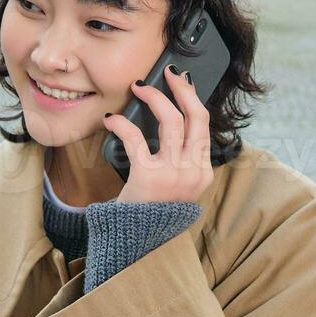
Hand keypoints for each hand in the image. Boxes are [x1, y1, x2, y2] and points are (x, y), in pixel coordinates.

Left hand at [102, 64, 214, 204]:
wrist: (137, 243)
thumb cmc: (151, 211)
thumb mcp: (176, 186)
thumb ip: (179, 159)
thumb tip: (168, 119)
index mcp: (202, 173)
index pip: (204, 126)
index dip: (192, 99)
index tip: (181, 83)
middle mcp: (193, 171)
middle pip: (196, 117)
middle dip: (182, 89)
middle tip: (168, 73)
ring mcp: (174, 174)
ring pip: (171, 121)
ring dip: (154, 98)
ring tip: (138, 88)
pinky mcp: (149, 176)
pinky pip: (136, 138)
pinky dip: (121, 124)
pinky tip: (111, 120)